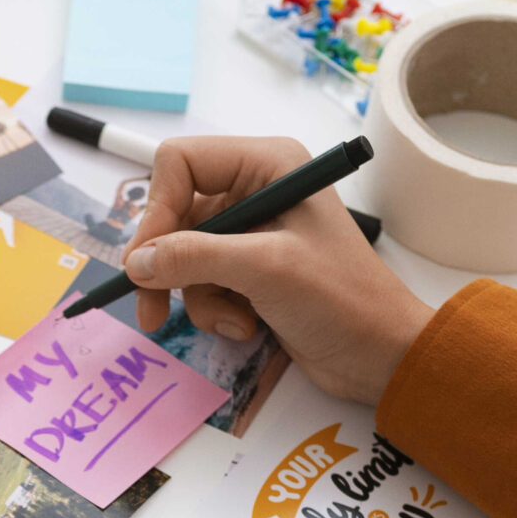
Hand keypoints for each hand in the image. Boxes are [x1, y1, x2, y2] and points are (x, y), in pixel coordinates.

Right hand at [124, 136, 436, 403]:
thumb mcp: (264, 269)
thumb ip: (194, 258)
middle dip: (168, 266)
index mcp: (266, 164)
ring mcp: (251, 231)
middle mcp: (255, 188)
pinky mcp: (249, 270)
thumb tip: (136, 262)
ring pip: (184, 256)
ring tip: (232, 321)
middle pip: (175, 214)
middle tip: (151, 310)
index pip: (179, 163)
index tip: (146, 262)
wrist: (380, 353)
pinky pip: (203, 282)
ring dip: (199, 297)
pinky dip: (216, 310)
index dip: (156, 210)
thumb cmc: (341, 298)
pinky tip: (247, 327)